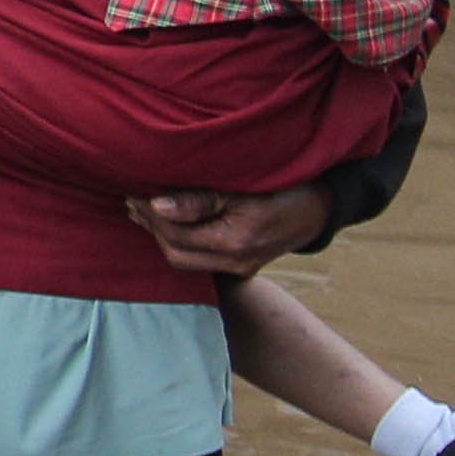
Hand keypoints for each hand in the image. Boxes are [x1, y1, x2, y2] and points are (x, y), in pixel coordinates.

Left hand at [127, 183, 328, 274]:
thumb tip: (156, 205)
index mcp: (234, 242)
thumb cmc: (282, 187)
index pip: (176, 235)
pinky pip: (201, 260)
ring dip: (163, 236)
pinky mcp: (242, 268)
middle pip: (176, 253)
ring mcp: (240, 269)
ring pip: (186, 261)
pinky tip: (171, 222)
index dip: (150, 214)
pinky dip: (182, 242)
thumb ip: (198, 199)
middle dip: (151, 228)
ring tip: (145, 209)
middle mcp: (235, 263)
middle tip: (134, 199)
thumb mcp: (241, 186)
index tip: (134, 191)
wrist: (320, 208)